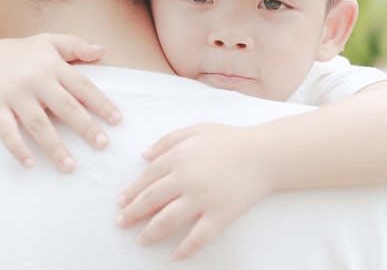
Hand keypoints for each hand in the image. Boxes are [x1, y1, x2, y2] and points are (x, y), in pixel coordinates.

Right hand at [0, 33, 119, 170]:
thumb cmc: (23, 54)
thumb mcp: (49, 42)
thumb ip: (75, 45)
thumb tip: (102, 50)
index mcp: (52, 66)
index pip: (82, 86)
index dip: (101, 103)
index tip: (117, 120)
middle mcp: (35, 80)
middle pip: (64, 106)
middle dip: (85, 126)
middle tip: (103, 145)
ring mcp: (14, 94)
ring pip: (37, 124)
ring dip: (54, 147)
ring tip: (70, 167)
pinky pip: (6, 131)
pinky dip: (17, 149)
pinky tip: (30, 165)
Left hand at [114, 123, 272, 259]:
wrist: (266, 153)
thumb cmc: (231, 140)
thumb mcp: (196, 130)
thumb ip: (168, 140)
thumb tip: (143, 155)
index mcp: (179, 156)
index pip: (146, 178)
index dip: (131, 192)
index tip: (120, 202)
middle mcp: (186, 178)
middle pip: (151, 200)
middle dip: (132, 213)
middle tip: (121, 223)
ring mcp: (203, 198)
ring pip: (168, 221)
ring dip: (150, 232)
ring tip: (141, 239)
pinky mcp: (221, 214)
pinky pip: (199, 237)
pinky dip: (185, 249)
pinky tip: (174, 257)